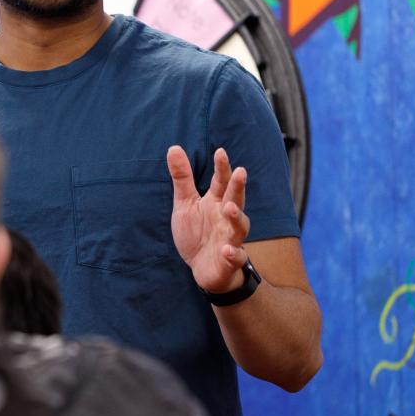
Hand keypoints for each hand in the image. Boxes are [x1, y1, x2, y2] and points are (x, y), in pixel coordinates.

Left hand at [166, 146, 250, 292]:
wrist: (202, 268)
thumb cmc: (197, 233)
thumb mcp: (185, 204)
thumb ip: (182, 178)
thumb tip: (173, 147)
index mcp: (216, 202)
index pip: (221, 182)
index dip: (222, 168)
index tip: (220, 152)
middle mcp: (226, 218)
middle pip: (235, 200)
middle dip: (238, 187)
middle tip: (241, 172)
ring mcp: (230, 238)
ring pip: (239, 227)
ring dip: (237, 217)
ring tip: (230, 208)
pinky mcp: (229, 260)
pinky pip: (235, 256)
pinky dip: (233, 253)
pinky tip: (226, 249)